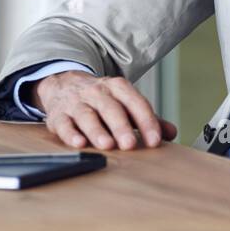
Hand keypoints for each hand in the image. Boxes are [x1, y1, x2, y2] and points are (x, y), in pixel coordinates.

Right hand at [34, 71, 178, 149]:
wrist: (65, 85)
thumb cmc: (102, 100)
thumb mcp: (126, 104)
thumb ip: (148, 119)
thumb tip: (172, 133)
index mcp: (119, 88)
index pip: (136, 103)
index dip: (147, 122)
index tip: (155, 141)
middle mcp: (97, 92)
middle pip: (111, 109)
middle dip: (121, 127)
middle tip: (130, 145)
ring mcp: (76, 103)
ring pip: (87, 116)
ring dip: (97, 131)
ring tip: (107, 145)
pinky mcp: (58, 115)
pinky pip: (63, 124)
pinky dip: (70, 134)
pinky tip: (79, 144)